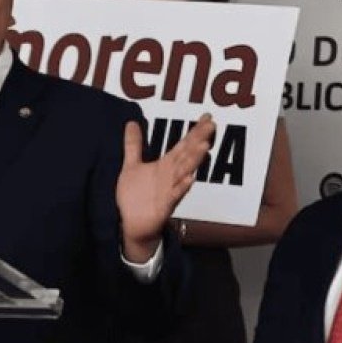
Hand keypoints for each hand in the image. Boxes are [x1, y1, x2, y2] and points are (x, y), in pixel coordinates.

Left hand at [116, 115, 213, 262]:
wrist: (130, 225)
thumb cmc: (134, 198)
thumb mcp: (132, 167)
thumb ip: (133, 145)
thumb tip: (132, 123)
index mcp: (164, 166)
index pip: (183, 145)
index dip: (194, 132)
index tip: (208, 117)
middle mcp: (170, 176)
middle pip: (187, 155)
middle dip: (199, 140)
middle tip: (211, 125)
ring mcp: (169, 190)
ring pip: (184, 173)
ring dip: (194, 160)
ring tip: (204, 146)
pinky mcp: (164, 206)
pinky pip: (175, 195)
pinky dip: (182, 186)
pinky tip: (190, 178)